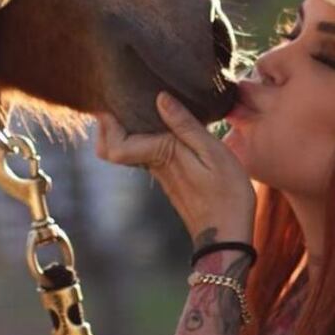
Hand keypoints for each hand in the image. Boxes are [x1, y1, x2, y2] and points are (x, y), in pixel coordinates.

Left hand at [95, 92, 255, 245]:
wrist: (227, 236)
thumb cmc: (227, 194)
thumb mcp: (213, 153)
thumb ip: (186, 126)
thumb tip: (160, 98)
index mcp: (161, 156)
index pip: (114, 145)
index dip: (106, 124)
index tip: (111, 100)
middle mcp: (154, 165)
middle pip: (112, 148)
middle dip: (108, 125)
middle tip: (118, 100)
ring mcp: (160, 173)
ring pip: (127, 150)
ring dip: (125, 128)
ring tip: (138, 103)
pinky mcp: (170, 176)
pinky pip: (144, 153)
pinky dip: (143, 136)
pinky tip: (159, 121)